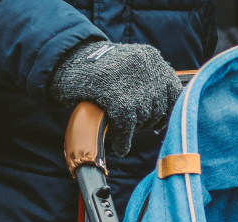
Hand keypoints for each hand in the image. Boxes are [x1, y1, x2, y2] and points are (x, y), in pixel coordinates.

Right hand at [50, 41, 181, 155]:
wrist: (63, 60)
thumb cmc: (97, 68)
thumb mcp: (129, 65)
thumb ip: (149, 81)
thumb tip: (168, 115)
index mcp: (151, 57)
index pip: (174, 90)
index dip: (166, 107)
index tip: (159, 117)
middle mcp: (145, 68)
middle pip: (159, 107)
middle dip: (148, 119)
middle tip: (134, 122)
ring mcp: (132, 84)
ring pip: (145, 119)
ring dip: (134, 128)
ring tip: (122, 126)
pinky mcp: (118, 100)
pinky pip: (128, 128)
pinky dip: (124, 141)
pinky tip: (120, 147)